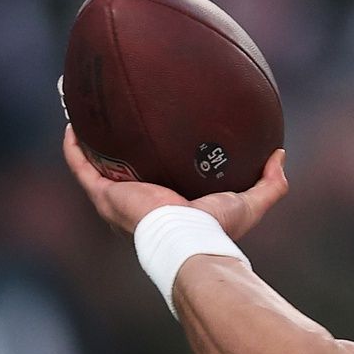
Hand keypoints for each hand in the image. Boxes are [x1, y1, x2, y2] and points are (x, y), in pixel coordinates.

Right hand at [61, 125, 287, 240]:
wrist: (189, 240)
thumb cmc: (216, 228)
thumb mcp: (250, 203)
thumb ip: (270, 183)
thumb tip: (280, 155)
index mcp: (167, 204)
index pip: (157, 179)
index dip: (153, 160)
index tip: (155, 135)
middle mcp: (138, 201)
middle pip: (122, 170)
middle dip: (115, 148)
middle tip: (115, 118)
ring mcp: (117, 199)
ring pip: (95, 165)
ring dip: (87, 141)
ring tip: (85, 113)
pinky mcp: (104, 194)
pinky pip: (80, 166)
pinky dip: (74, 145)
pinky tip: (73, 122)